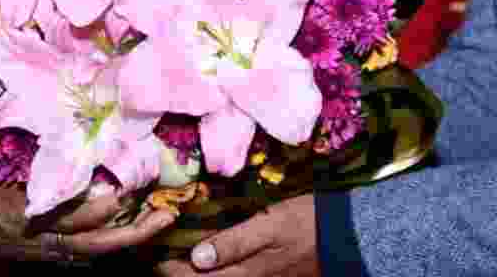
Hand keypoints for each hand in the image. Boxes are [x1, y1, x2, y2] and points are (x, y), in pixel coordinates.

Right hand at [0, 147, 176, 261]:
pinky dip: (109, 241)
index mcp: (35, 213)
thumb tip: (65, 118)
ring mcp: (44, 252)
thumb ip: (32, 143)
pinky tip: (126, 228)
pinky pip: (83, 253)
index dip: (117, 199)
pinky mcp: (42, 255)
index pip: (86, 212)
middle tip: (170, 210)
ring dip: (130, 236)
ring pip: (97, 250)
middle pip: (101, 239)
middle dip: (138, 227)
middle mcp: (45, 239)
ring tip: (160, 220)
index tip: (142, 179)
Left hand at [156, 194, 318, 276]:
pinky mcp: (266, 274)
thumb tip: (197, 259)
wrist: (345, 235)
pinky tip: (209, 254)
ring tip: (178, 255)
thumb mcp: (269, 226)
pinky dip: (217, 267)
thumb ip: (234, 243)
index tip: (152, 254)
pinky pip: (233, 275)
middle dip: (179, 272)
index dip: (169, 270)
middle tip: (160, 255)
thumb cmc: (306, 223)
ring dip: (197, 272)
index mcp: (244, 274)